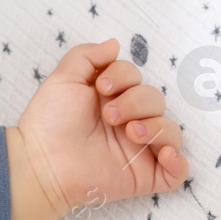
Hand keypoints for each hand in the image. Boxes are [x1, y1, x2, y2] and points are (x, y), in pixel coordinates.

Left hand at [13, 38, 189, 219]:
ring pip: (171, 131)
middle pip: (156, 100)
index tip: (101, 86)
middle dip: (135, 102)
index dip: (124, 76)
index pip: (137, 78)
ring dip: (156, 127)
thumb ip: (88, 56)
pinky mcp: (144, 176)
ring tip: (129, 132)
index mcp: (112, 98)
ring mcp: (139, 149)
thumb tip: (115, 44)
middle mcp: (129, 121)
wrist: (42, 160)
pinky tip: (163, 154)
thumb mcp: (64, 79)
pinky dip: (178, 162)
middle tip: (108, 115)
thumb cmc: (49, 120)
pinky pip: (178, 171)